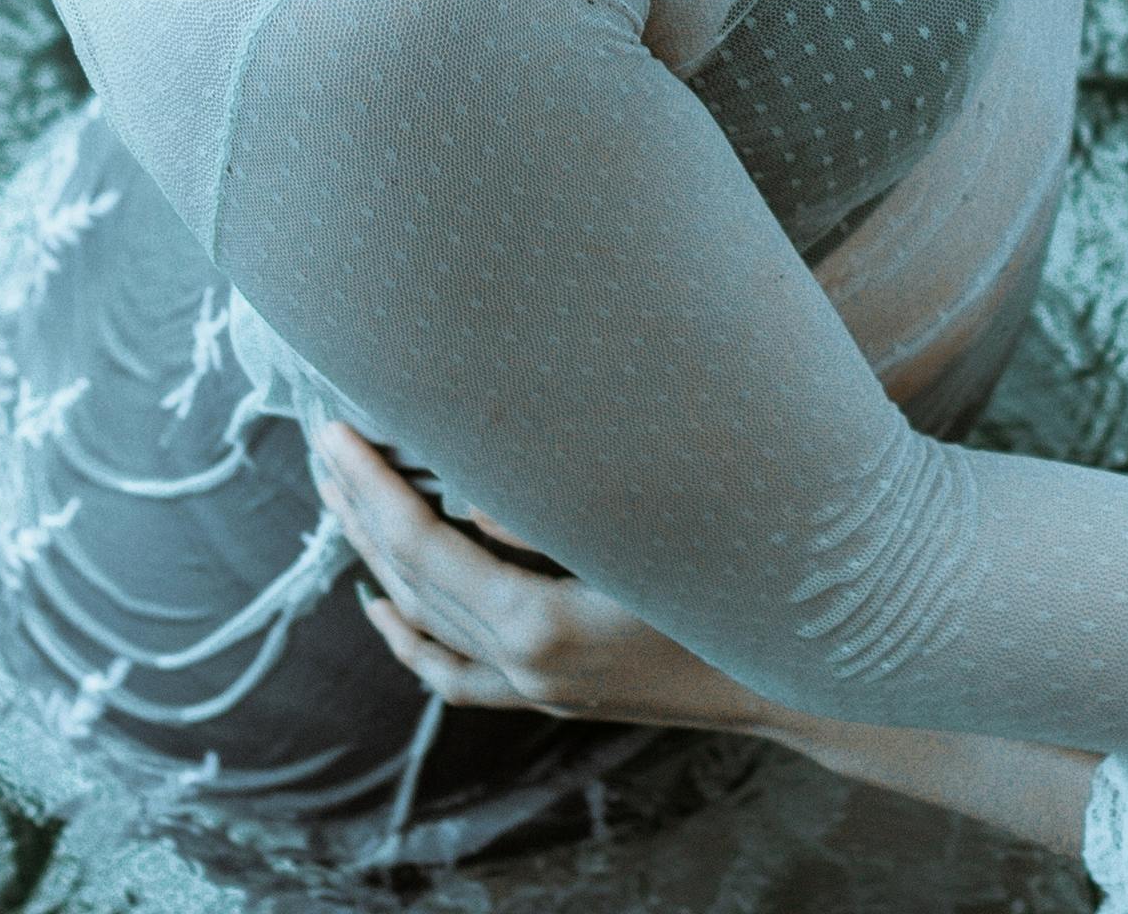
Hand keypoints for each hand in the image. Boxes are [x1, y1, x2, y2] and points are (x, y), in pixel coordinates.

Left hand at [304, 418, 801, 734]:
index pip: (420, 544)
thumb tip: (467, 487)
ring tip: (341, 500)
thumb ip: (555, 512)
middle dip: (357, 509)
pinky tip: (382, 609)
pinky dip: (408, 638)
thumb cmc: (742, 587)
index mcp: (539, 625)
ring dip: (373, 559)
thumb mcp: (655, 535)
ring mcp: (536, 688)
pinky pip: (453, 674)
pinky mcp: (553, 694)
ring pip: (423, 626)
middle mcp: (525, 666)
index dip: (370, 485)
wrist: (806, 677)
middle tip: (321, 444)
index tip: (335, 433)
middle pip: (407, 582)